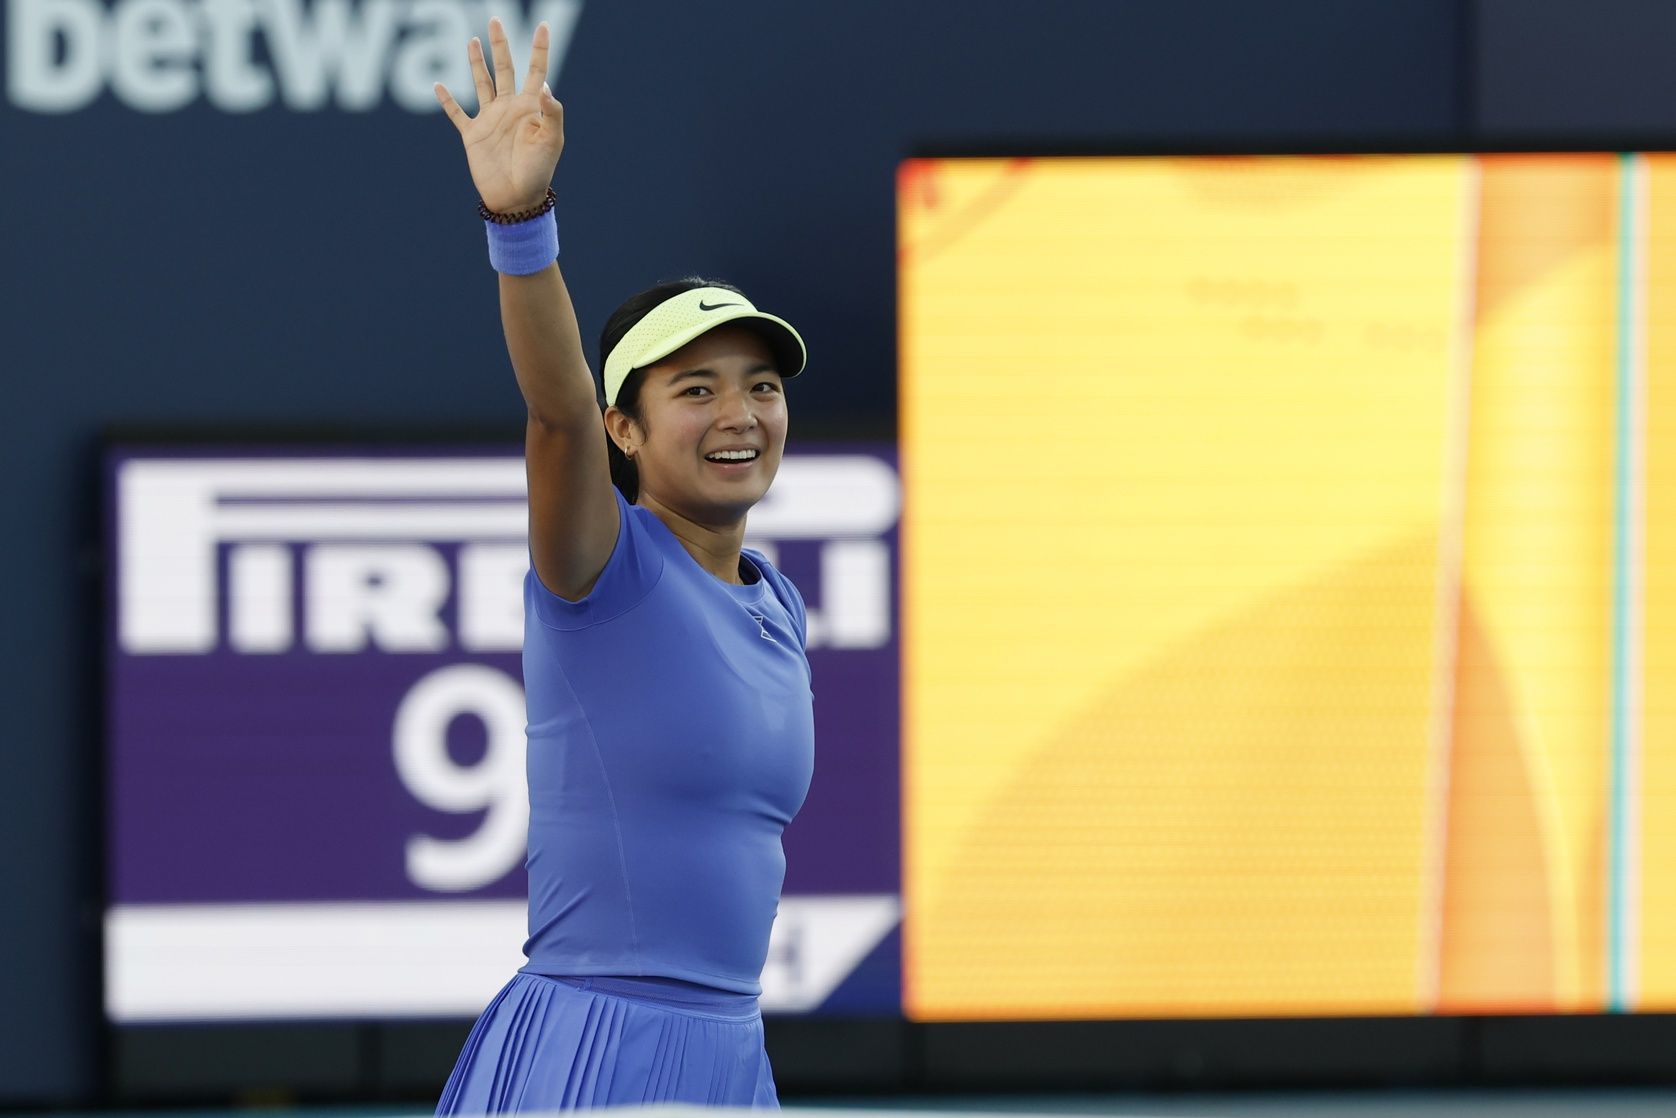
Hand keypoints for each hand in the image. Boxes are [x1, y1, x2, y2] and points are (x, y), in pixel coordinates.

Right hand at [435, 19, 563, 214]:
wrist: (516, 198)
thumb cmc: (538, 171)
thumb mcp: (551, 142)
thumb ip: (550, 113)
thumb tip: (543, 85)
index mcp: (530, 107)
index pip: (536, 71)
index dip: (539, 49)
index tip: (542, 25)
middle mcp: (509, 108)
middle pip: (504, 68)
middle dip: (500, 45)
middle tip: (495, 20)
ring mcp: (490, 120)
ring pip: (482, 83)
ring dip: (476, 63)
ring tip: (473, 41)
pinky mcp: (473, 135)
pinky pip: (457, 114)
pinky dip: (447, 101)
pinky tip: (440, 85)